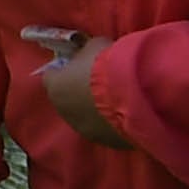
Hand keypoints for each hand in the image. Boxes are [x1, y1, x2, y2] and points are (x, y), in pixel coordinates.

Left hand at [27, 28, 128, 147]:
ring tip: (114, 100)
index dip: (65, 70)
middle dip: (78, 91)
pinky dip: (109, 121)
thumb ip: (86, 52)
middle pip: (67, 99)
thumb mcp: (94, 47)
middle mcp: (63, 111)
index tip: (78, 66)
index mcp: (55, 86)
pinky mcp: (104, 141)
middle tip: (98, 83)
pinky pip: (103, 128)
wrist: (136, 94)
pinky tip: (125, 113)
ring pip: (84, 117)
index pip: (52, 77)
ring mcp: (83, 129)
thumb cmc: (108, 65)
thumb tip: (87, 54)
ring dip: (93, 109)